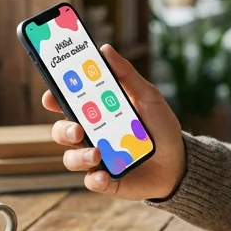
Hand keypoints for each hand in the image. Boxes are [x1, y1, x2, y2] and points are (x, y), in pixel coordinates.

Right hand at [45, 44, 185, 199]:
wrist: (179, 161)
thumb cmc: (160, 126)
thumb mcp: (148, 96)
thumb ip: (127, 75)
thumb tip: (105, 49)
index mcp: (96, 113)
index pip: (67, 105)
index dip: (54, 99)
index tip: (51, 97)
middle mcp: (91, 136)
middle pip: (62, 132)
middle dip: (63, 130)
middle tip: (77, 130)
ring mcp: (96, 159)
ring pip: (71, 158)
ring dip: (79, 157)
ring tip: (97, 154)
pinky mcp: (106, 180)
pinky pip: (91, 181)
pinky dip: (95, 179)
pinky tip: (105, 175)